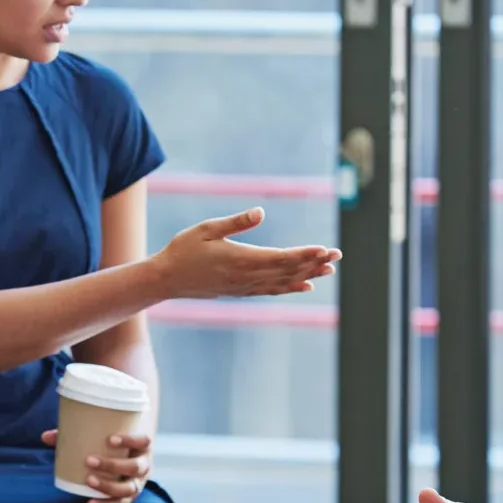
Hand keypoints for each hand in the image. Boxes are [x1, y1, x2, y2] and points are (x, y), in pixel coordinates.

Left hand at [41, 428, 150, 502]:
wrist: (126, 457)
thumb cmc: (111, 443)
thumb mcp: (100, 436)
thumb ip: (75, 434)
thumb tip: (45, 437)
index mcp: (142, 446)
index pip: (143, 440)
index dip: (129, 440)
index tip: (110, 439)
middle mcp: (144, 465)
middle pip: (135, 467)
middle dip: (112, 465)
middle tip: (89, 461)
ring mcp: (139, 483)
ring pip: (129, 488)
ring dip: (108, 486)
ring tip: (88, 480)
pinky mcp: (130, 496)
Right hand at [151, 208, 339, 298]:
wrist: (166, 280)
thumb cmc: (183, 249)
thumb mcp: (206, 229)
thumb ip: (235, 222)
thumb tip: (260, 211)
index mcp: (241, 259)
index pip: (281, 258)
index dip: (305, 254)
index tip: (324, 249)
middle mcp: (247, 276)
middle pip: (288, 271)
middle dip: (314, 263)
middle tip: (337, 256)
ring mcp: (245, 286)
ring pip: (283, 282)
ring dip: (307, 275)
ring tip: (329, 269)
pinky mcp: (241, 291)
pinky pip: (272, 290)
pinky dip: (290, 288)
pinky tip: (305, 285)